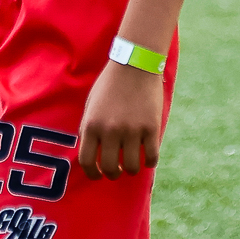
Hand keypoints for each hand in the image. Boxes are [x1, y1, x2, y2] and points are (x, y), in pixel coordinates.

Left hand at [77, 60, 165, 180]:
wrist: (135, 63)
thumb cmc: (111, 83)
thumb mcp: (91, 105)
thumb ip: (89, 128)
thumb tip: (90, 153)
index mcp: (92, 125)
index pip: (87, 162)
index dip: (93, 173)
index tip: (98, 175)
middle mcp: (110, 131)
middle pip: (111, 167)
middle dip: (113, 173)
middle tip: (117, 171)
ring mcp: (132, 130)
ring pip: (132, 166)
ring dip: (131, 170)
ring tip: (133, 165)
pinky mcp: (151, 127)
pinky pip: (151, 156)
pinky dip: (149, 162)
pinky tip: (148, 158)